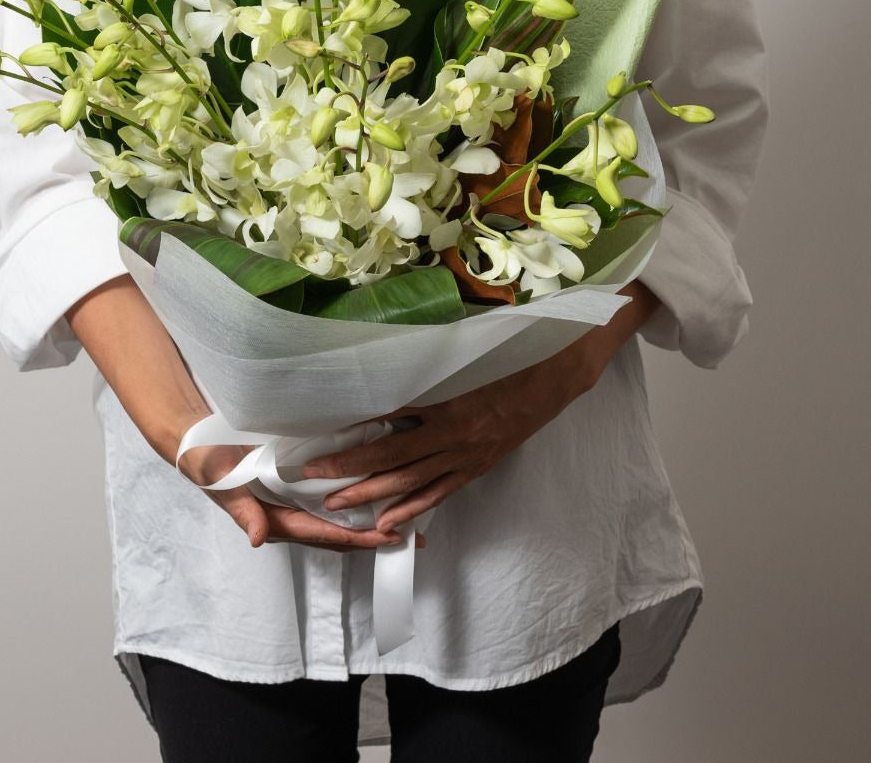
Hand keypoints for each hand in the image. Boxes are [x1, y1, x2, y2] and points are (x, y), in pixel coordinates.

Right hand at [179, 441, 426, 553]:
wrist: (197, 442)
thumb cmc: (209, 463)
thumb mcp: (223, 485)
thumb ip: (242, 510)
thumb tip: (258, 539)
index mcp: (275, 521)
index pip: (324, 533)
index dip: (358, 537)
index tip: (389, 537)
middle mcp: (288, 517)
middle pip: (337, 535)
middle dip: (373, 537)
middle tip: (412, 538)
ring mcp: (291, 503)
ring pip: (337, 520)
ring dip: (368, 522)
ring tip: (404, 521)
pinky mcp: (293, 486)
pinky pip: (328, 500)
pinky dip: (353, 500)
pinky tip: (375, 492)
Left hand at [299, 280, 661, 532]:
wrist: (559, 370)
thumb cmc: (511, 350)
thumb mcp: (465, 349)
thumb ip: (425, 358)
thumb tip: (381, 359)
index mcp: (449, 399)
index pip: (388, 417)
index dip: (352, 426)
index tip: (319, 431)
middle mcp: (455, 433)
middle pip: (392, 457)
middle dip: (349, 468)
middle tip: (312, 477)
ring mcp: (468, 454)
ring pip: (413, 481)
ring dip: (373, 494)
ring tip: (337, 504)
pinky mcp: (479, 465)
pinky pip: (441, 492)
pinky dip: (414, 508)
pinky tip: (389, 522)